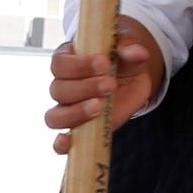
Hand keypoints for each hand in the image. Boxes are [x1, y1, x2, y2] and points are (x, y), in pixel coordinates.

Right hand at [45, 15, 164, 152]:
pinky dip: (61, 144)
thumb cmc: (123, 60)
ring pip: (55, 116)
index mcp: (68, 60)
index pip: (60, 62)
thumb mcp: (128, 50)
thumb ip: (130, 48)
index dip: (78, 64)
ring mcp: (67, 110)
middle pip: (58, 89)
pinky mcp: (78, 130)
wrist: (132, 78)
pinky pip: (60, 142)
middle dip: (85, 88)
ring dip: (76, 113)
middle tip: (110, 84)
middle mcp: (62, 85)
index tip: (104, 63)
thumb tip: (137, 53)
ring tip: (99, 107)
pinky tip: (68, 142)